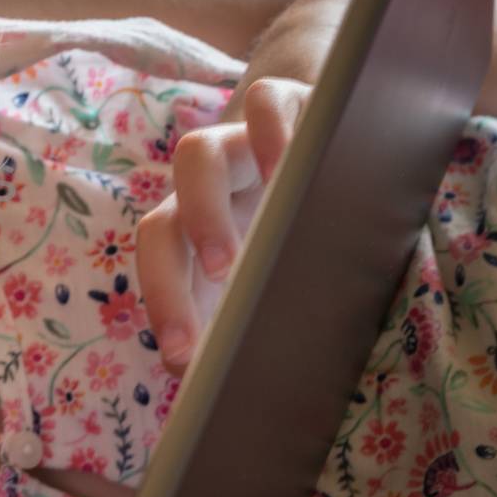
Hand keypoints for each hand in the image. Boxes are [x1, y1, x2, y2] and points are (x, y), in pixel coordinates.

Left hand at [137, 77, 311, 374]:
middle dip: (170, 281)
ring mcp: (241, 142)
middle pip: (162, 223)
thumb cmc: (308, 210)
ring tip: (240, 261)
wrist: (335, 121)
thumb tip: (255, 394)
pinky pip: (263, 102)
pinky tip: (296, 166)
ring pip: (196, 157)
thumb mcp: (286, 259)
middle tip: (204, 332)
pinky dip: (272, 130)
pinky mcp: (287, 103)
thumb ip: (261, 305)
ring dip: (207, 210)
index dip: (165, 308)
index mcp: (197, 230)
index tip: (182, 362)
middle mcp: (208, 189)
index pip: (161, 266)